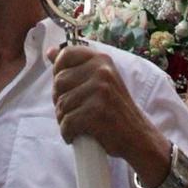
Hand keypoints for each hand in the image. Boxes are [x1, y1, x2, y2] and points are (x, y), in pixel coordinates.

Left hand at [49, 44, 157, 163]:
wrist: (138, 136)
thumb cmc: (115, 109)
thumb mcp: (100, 80)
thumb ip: (76, 66)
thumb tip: (50, 52)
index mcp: (102, 60)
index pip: (66, 55)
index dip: (59, 72)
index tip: (67, 86)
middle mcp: (102, 71)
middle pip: (59, 82)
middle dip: (60, 100)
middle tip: (74, 111)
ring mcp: (100, 91)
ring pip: (61, 105)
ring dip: (63, 119)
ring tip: (76, 124)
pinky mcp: (96, 112)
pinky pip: (67, 122)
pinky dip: (67, 133)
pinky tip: (75, 135)